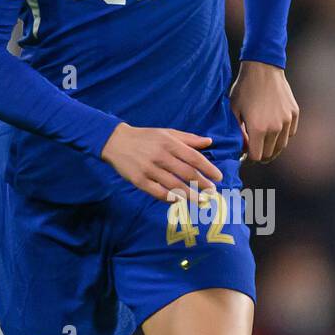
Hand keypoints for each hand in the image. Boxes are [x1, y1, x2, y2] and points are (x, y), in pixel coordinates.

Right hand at [100, 122, 222, 201]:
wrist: (115, 141)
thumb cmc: (145, 137)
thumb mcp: (166, 132)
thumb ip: (188, 138)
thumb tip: (209, 142)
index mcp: (169, 143)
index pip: (193, 157)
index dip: (208, 168)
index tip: (218, 177)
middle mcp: (160, 156)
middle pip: (187, 173)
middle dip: (202, 184)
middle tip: (213, 192)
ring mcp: (149, 169)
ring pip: (174, 186)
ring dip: (190, 195)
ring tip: (201, 200)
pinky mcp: (139, 180)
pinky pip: (158, 192)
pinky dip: (170, 198)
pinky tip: (180, 201)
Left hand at [229, 60, 298, 161]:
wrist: (263, 68)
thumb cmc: (244, 88)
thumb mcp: (234, 111)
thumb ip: (238, 133)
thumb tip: (243, 149)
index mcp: (259, 129)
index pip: (256, 156)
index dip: (249, 158)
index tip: (245, 154)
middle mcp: (275, 128)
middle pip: (269, 154)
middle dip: (260, 155)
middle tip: (253, 150)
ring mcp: (287, 121)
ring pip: (281, 146)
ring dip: (272, 147)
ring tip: (263, 142)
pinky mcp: (294, 114)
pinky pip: (290, 133)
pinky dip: (282, 135)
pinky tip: (274, 129)